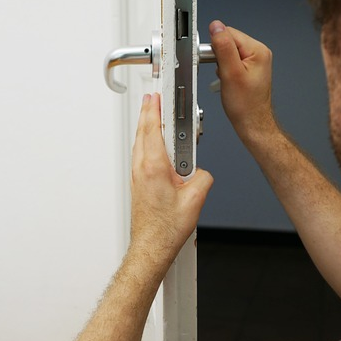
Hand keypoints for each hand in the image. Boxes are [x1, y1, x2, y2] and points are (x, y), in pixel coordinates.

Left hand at [129, 93, 212, 271]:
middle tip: (154, 98)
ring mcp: (137, 175)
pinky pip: (141, 155)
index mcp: (154, 166)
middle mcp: (141, 168)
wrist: (151, 246)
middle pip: (143, 131)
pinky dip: (146, 142)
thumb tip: (202, 170)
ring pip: (140, 142)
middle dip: (149, 112)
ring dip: (147, 127)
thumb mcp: (195, 198)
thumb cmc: (166, 228)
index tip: (158, 95)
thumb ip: (203, 176)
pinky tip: (154, 144)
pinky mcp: (138, 183)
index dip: (155, 108)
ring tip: (155, 116)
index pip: (153, 127)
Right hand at [209, 20, 278, 142]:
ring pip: (229, 52)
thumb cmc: (245, 104)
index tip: (215, 62)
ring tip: (227, 79)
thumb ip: (223, 47)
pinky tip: (229, 81)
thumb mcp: (230, 73)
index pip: (229, 33)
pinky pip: (232, 61)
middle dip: (219, 56)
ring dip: (222, 64)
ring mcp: (255, 61)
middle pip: (229, 41)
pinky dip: (225, 70)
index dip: (217, 47)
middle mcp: (259, 53)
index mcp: (258, 50)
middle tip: (223, 74)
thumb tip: (216, 27)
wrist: (251, 122)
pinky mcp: (249, 69)